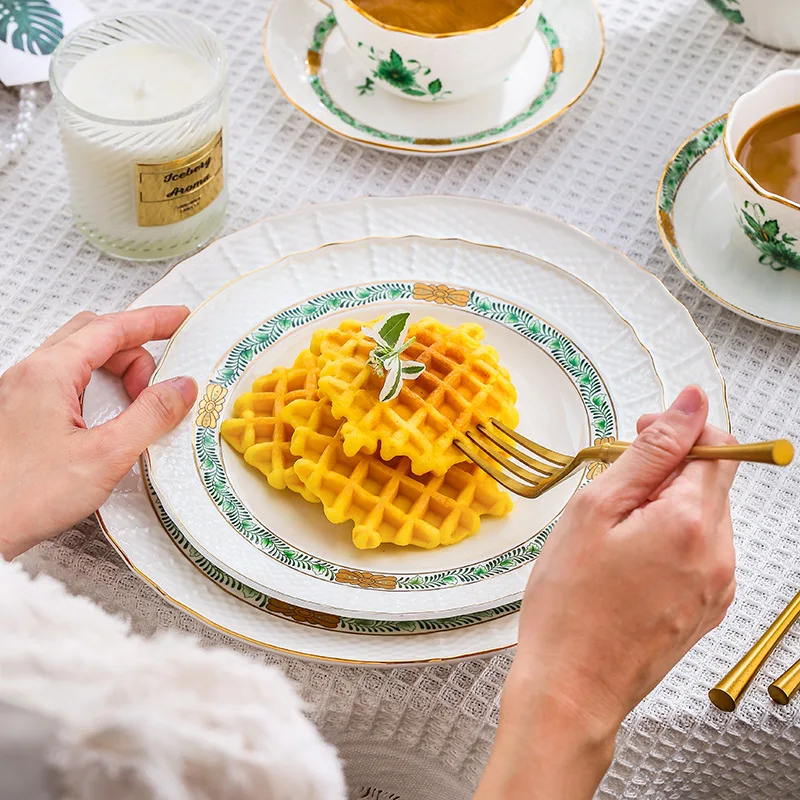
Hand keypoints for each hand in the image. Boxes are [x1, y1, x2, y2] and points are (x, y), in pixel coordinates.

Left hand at [0, 307, 197, 559]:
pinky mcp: (17, 415)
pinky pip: (62, 382)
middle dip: (134, 350)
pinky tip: (105, 419)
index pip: (111, 328)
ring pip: (76, 359)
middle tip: (160, 381)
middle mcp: (28, 376)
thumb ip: (150, 417)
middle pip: (93, 336)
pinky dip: (94, 388)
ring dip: (113, 371)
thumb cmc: (20, 498)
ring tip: (135, 407)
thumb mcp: (105, 456)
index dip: (151, 321)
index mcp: (48, 374)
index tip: (178, 319)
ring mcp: (18, 394)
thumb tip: (180, 389)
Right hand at [477, 386, 738, 798]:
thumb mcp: (596, 509)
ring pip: (703, 516)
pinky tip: (627, 559)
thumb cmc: (570, 604)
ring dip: (665, 505)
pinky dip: (668, 539)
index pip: (715, 445)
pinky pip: (699, 551)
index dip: (675, 431)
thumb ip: (650, 452)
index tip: (639, 436)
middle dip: (667, 468)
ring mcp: (718, 586)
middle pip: (711, 480)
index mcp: (692, 522)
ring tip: (613, 530)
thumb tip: (690, 403)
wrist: (573, 688)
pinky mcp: (708, 608)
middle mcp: (719, 554)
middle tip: (613, 486)